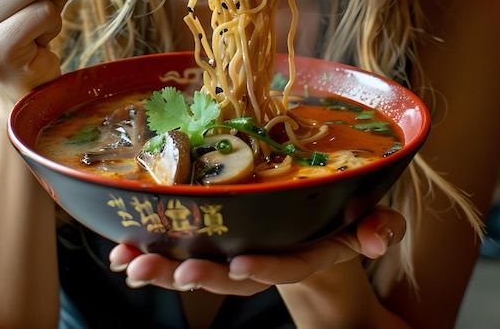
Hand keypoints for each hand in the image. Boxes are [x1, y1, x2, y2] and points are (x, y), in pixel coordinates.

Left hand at [108, 205, 405, 295]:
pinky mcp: (216, 242)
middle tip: (167, 270)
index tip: (241, 265)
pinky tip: (122, 250)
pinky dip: (152, 251)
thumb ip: (375, 228)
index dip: (265, 268)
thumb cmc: (334, 224)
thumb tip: (377, 235)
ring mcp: (235, 252)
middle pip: (228, 275)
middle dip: (197, 275)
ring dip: (160, 267)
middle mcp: (262, 258)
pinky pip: (183, 250)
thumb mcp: (361, 225)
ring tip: (128, 262)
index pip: (284, 265)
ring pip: (197, 266)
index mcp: (298, 253)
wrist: (310, 234)